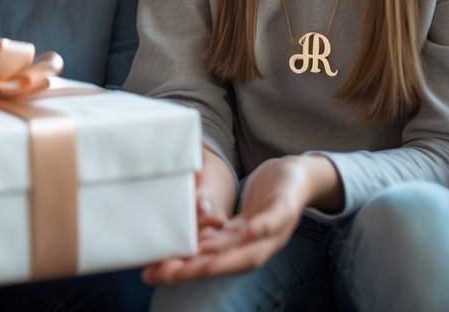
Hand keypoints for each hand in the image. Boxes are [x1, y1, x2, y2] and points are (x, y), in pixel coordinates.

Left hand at [143, 155, 329, 283]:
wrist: (295, 176)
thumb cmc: (292, 185)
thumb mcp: (286, 200)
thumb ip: (274, 218)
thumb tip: (257, 232)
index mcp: (265, 243)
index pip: (235, 260)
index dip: (212, 266)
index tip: (189, 270)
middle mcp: (250, 246)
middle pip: (215, 262)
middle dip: (186, 270)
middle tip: (154, 274)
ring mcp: (241, 239)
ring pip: (207, 254)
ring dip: (182, 261)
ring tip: (153, 267)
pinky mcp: (234, 229)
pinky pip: (208, 240)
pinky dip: (191, 244)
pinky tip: (170, 246)